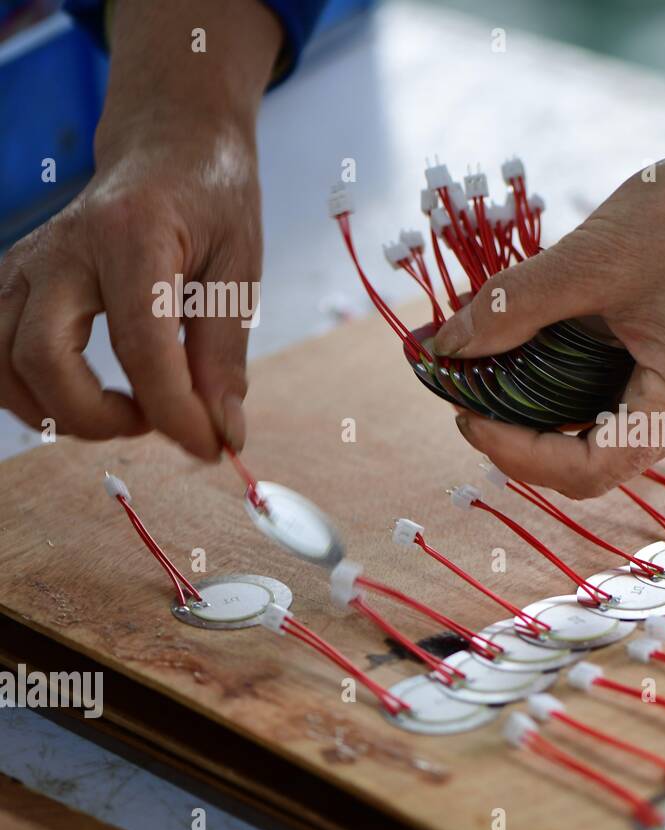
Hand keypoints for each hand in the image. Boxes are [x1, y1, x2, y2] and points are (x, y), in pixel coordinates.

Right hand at [0, 0, 280, 459]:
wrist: (167, 148)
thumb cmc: (210, 202)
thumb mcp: (240, 270)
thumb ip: (225, 354)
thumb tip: (224, 431)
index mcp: (131, 237)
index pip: (139, 346)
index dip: (174, 412)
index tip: (211, 445)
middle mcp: (62, 248)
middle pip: (40, 356)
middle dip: (96, 416)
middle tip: (157, 424)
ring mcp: (27, 262)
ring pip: (2, 361)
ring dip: (60, 411)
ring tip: (128, 411)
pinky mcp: (14, 280)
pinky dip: (37, 392)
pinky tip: (92, 394)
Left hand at [433, 146, 664, 497]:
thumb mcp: (589, 259)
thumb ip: (513, 307)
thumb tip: (446, 346)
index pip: (587, 470)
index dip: (517, 453)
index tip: (466, 414)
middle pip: (589, 463)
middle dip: (521, 439)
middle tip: (466, 400)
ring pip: (594, 435)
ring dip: (536, 416)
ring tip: (483, 377)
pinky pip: (606, 399)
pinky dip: (558, 387)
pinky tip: (520, 355)